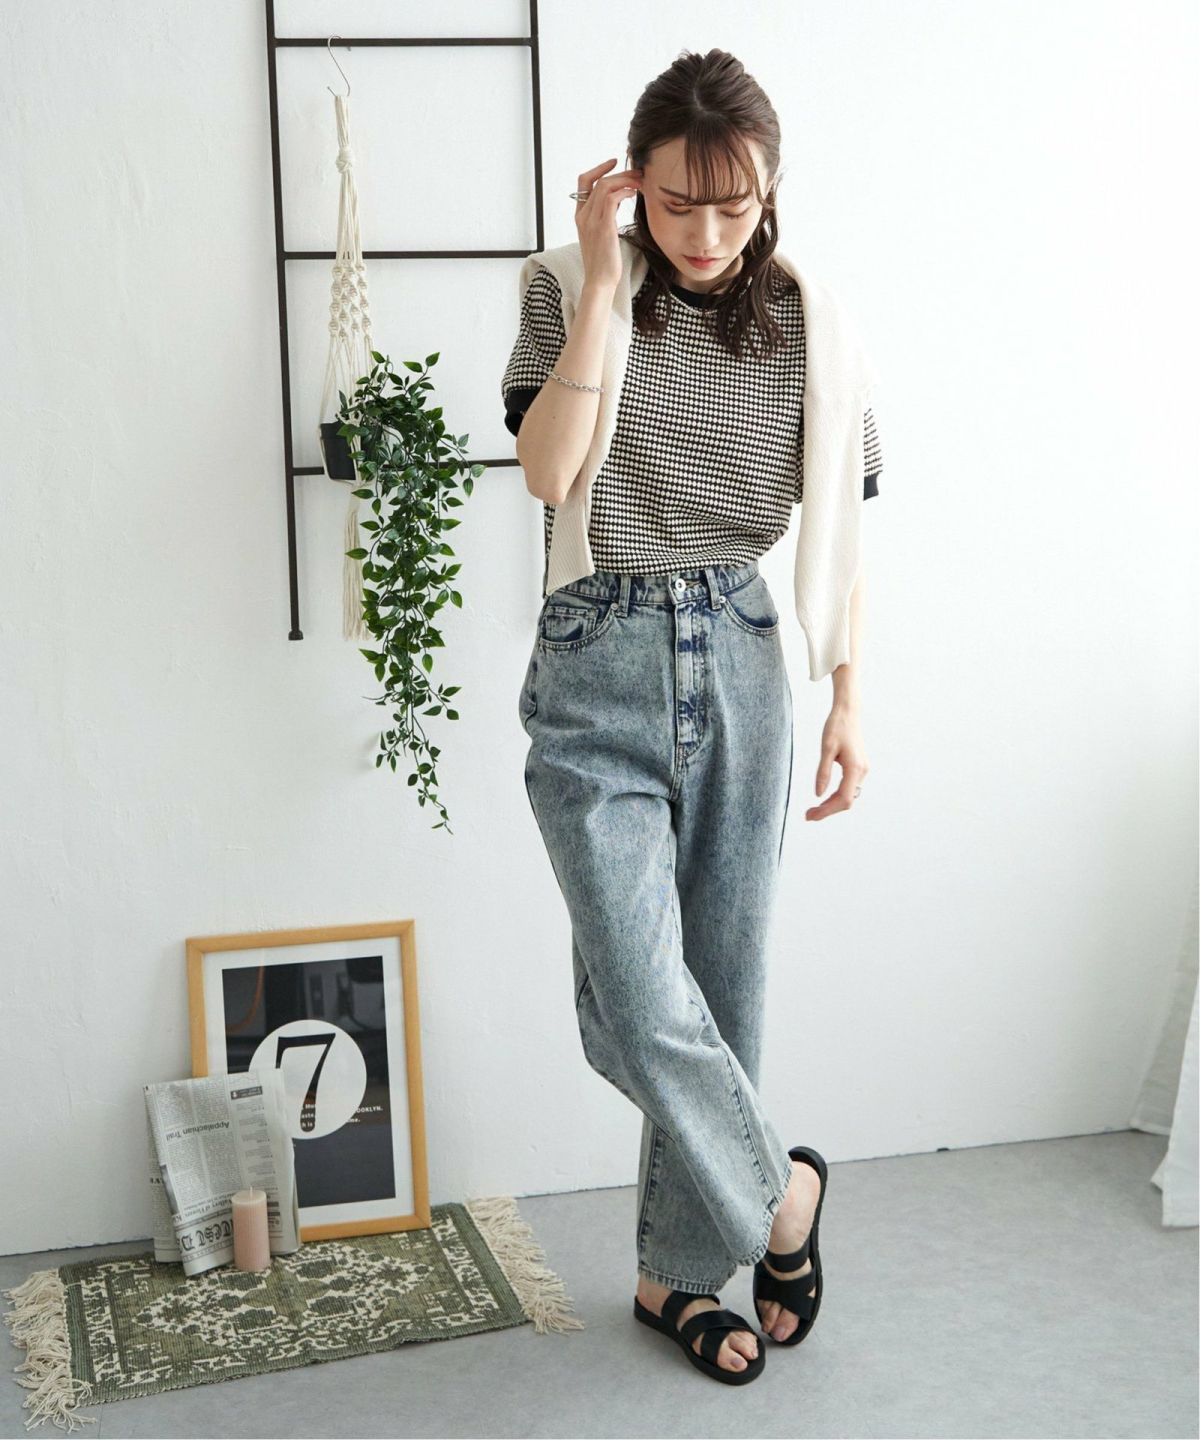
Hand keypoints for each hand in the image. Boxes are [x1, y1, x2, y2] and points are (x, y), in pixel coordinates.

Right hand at [574, 157, 642, 291]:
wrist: (600, 282)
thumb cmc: (604, 263)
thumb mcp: (602, 235)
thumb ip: (605, 216)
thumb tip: (618, 200)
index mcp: (580, 216)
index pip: (583, 182)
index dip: (599, 168)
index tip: (615, 163)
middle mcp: (583, 216)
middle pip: (598, 181)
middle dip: (620, 173)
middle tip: (637, 173)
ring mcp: (592, 221)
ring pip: (605, 186)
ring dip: (625, 180)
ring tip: (640, 182)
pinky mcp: (603, 228)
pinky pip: (611, 199)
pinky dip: (624, 191)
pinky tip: (635, 194)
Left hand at [805, 703, 868, 820]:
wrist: (848, 712)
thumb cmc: (836, 727)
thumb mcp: (826, 749)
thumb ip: (823, 772)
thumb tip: (818, 795)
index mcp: (855, 768)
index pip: (843, 799)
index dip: (827, 811)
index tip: (810, 815)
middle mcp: (862, 772)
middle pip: (846, 801)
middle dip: (827, 810)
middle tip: (807, 815)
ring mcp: (862, 770)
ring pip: (848, 796)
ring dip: (831, 805)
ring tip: (813, 809)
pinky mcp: (859, 767)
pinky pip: (849, 788)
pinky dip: (836, 796)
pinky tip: (823, 799)